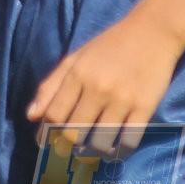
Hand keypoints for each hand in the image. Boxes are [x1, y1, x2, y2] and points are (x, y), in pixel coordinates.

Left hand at [27, 11, 184, 157]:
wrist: (153, 30)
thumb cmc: (110, 45)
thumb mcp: (76, 58)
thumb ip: (51, 85)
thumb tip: (31, 116)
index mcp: (78, 74)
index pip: (53, 115)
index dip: (45, 134)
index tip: (46, 144)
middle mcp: (98, 88)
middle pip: (73, 132)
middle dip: (65, 148)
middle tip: (66, 152)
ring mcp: (123, 99)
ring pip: (99, 142)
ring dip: (91, 153)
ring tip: (88, 152)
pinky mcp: (145, 107)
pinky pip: (128, 141)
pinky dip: (118, 152)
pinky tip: (113, 150)